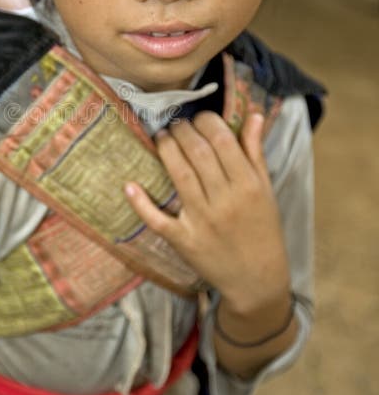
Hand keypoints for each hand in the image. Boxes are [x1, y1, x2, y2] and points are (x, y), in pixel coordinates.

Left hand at [125, 110, 290, 313]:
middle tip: (176, 124)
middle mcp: (225, 200)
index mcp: (248, 185)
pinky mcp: (184, 241)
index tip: (199, 119)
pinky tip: (129, 185)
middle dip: (183, 131)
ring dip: (166, 150)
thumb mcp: (265, 190)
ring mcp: (202, 221)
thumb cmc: (263, 229)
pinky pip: (158, 219)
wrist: (257, 279)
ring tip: (162, 137)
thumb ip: (255, 151)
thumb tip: (252, 114)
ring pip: (179, 175)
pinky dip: (141, 203)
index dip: (206, 122)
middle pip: (198, 153)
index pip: (222, 140)